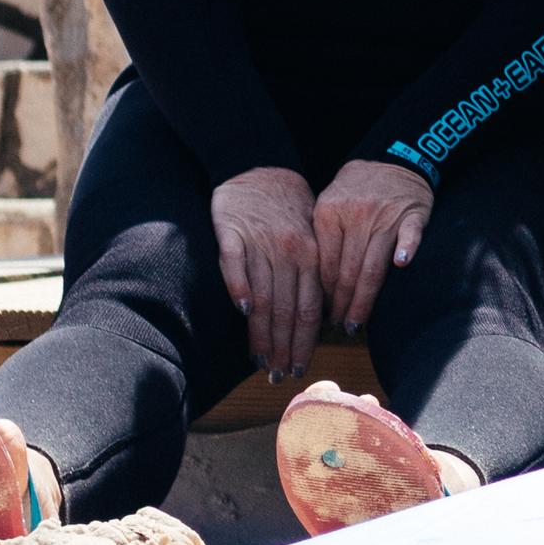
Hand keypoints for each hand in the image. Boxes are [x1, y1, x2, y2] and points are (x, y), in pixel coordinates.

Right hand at [211, 165, 323, 379]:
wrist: (258, 169)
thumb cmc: (286, 210)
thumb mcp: (308, 240)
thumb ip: (308, 276)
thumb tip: (311, 320)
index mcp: (310, 257)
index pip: (309, 309)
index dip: (304, 341)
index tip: (299, 367)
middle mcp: (288, 253)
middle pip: (287, 309)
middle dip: (284, 347)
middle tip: (279, 376)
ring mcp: (260, 243)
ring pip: (263, 294)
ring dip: (262, 331)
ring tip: (260, 360)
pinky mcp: (232, 232)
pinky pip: (236, 264)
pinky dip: (240, 287)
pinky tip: (242, 311)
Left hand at [312, 157, 432, 333]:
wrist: (393, 157)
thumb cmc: (356, 189)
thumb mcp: (329, 206)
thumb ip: (322, 240)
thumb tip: (312, 287)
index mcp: (328, 214)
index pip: (325, 266)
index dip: (324, 296)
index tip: (323, 317)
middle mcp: (355, 215)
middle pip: (348, 271)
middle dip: (343, 304)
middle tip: (341, 327)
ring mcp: (386, 214)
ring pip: (373, 264)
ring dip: (366, 297)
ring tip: (358, 321)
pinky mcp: (413, 213)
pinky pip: (409, 234)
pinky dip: (406, 248)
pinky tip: (402, 264)